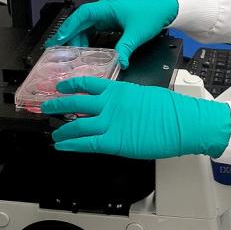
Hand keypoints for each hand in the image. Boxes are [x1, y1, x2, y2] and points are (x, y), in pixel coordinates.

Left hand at [41, 77, 230, 158]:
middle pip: (75, 103)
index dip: (70, 86)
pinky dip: (71, 145)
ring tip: (55, 133)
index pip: (87, 84)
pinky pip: (86, 143)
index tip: (61, 88)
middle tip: (47, 107)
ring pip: (77, 125)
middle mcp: (109, 104)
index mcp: (118, 90)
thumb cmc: (171, 109)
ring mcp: (110, 123)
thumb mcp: (144, 94)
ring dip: (63, 130)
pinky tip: (62, 146)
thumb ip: (126, 98)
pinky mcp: (115, 141)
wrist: (183, 122)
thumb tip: (118, 104)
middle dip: (58, 105)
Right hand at [45, 0, 178, 68]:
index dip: (69, 26)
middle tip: (56, 49)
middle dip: (68, 34)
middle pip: (80, 21)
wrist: (164, 7)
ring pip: (86, 26)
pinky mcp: (110, 20)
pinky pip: (93, 29)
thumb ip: (125, 48)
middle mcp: (104, 9)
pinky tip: (84, 49)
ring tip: (69, 53)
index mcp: (107, 7)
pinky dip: (87, 38)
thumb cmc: (151, 13)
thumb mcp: (137, 33)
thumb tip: (119, 63)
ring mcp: (107, 14)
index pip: (82, 14)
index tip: (60, 38)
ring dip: (78, 38)